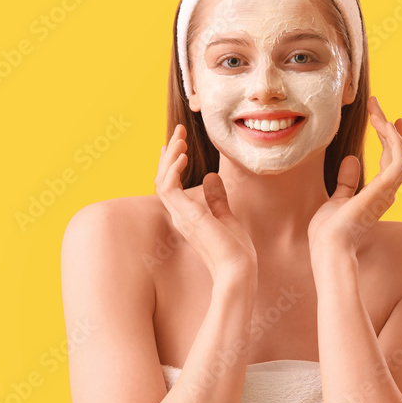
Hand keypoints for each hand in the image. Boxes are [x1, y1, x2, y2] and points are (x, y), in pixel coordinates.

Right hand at [155, 124, 257, 279]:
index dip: (171, 165)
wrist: (239, 271)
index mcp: (188, 216)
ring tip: (180, 138)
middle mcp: (179, 215)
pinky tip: (183, 155)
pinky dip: (172, 169)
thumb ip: (217, 199)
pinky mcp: (186, 215)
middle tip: (179, 132)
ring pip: (162, 180)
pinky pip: (169, 187)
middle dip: (170, 154)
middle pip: (164, 179)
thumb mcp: (227, 218)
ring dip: (170, 156)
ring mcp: (180, 215)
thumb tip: (211, 177)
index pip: (171, 186)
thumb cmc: (235, 252)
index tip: (176, 145)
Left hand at [307, 96, 401, 254]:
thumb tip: (351, 160)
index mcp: (379, 194)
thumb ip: (347, 181)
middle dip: (390, 128)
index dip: (392, 139)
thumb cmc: (330, 231)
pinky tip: (382, 124)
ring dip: (390, 129)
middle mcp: (388, 192)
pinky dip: (394, 139)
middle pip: (400, 154)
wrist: (328, 246)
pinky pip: (399, 159)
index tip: (387, 119)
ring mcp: (388, 190)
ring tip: (376, 111)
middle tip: (377, 106)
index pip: (392, 161)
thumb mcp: (337, 199)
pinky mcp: (385, 189)